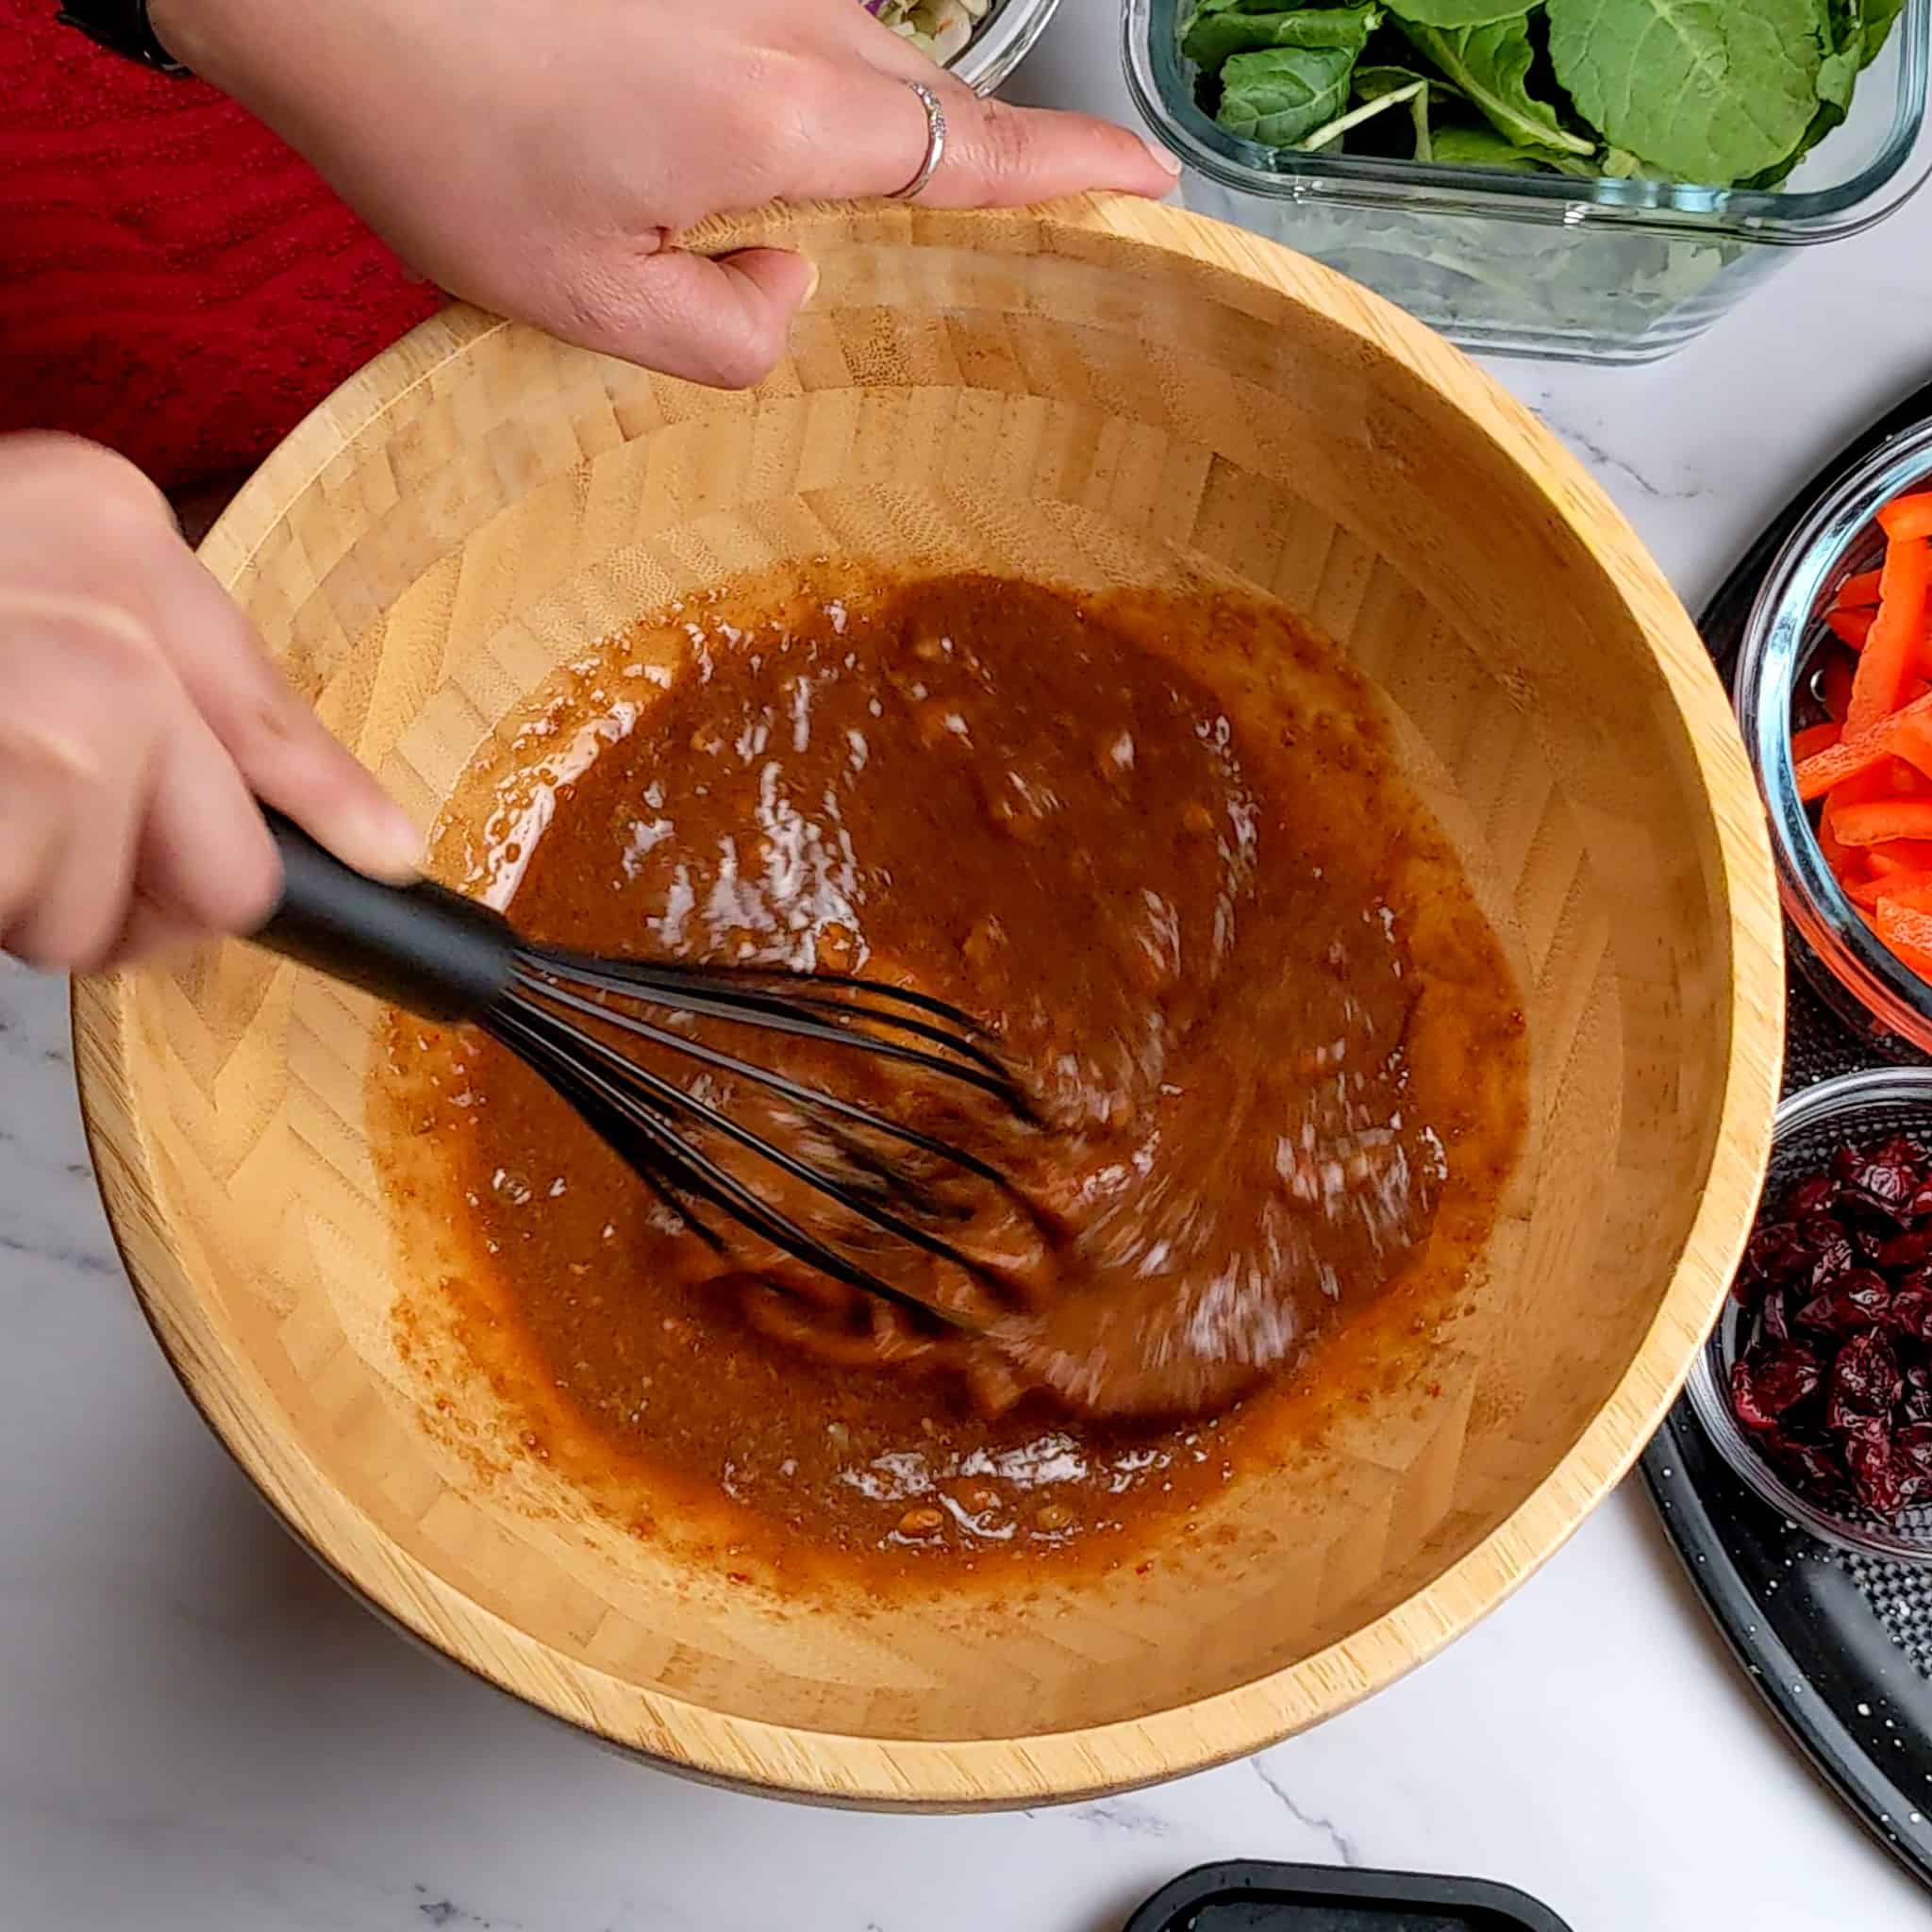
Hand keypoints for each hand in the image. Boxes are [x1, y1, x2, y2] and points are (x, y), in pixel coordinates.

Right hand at [0, 435, 419, 971]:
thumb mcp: (19, 620)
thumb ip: (143, 690)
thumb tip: (358, 832)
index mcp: (99, 516)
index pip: (265, 707)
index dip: (322, 801)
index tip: (382, 851)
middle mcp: (99, 580)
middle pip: (240, 841)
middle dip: (146, 889)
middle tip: (34, 859)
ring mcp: (58, 677)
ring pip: (155, 899)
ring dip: (44, 905)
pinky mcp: (25, 767)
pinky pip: (68, 921)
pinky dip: (1, 916)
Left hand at [149, 0, 1178, 387]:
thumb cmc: (438, 134)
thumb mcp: (585, 303)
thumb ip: (729, 336)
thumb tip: (794, 288)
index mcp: (782, 116)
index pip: (976, 152)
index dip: (1074, 173)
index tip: (1154, 181)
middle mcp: (785, 16)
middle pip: (918, 98)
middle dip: (948, 157)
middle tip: (941, 219)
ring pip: (846, 53)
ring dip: (832, 123)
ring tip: (734, 187)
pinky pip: (777, 19)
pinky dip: (767, 76)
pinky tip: (677, 121)